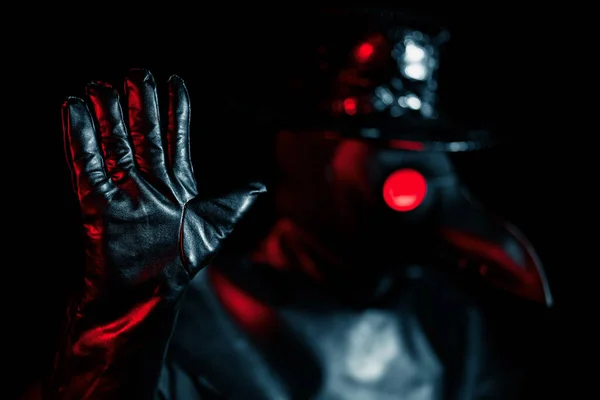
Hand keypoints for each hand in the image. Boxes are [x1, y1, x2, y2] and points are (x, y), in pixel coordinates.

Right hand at [53, 68, 264, 398]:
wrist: (146, 299)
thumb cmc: (181, 265)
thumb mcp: (215, 227)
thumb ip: (235, 201)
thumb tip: (260, 184)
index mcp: (178, 184)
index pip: (176, 138)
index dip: (177, 110)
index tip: (175, 81)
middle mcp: (149, 182)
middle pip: (143, 133)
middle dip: (142, 103)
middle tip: (137, 71)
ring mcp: (122, 189)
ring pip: (113, 143)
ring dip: (107, 114)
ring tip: (100, 85)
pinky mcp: (97, 202)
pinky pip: (86, 163)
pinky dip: (79, 137)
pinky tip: (73, 110)